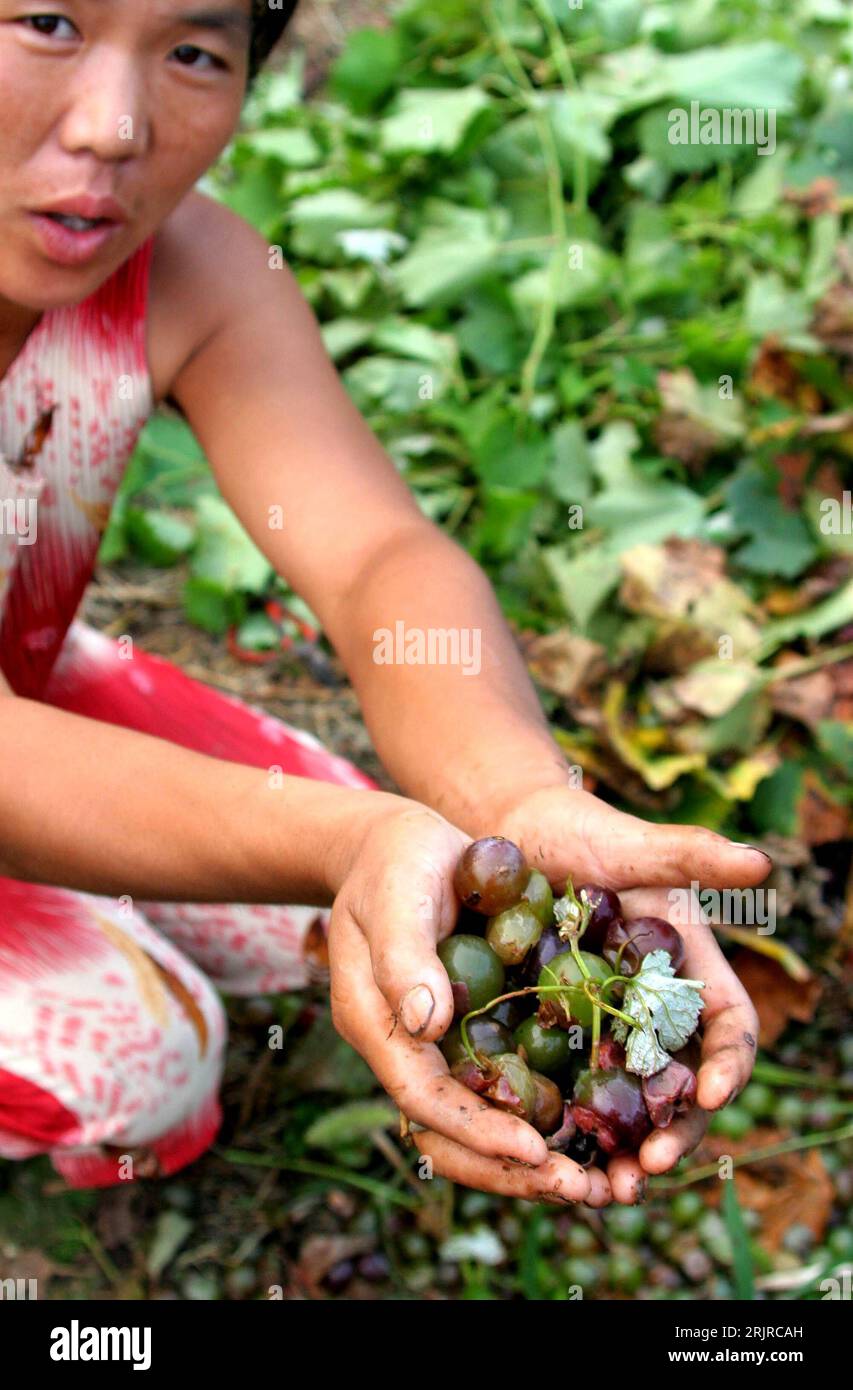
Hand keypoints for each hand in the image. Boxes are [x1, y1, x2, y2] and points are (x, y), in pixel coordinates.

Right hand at [327, 802, 610, 1206]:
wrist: (395, 846)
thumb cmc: (393, 860)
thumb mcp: (396, 894)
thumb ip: (406, 956)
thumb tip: (428, 1023)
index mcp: (376, 1023)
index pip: (423, 1098)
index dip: (477, 1130)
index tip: (535, 1149)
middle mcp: (406, 1049)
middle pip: (450, 1136)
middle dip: (511, 1172)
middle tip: (583, 1192)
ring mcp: (438, 1048)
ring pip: (478, 1127)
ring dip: (532, 1164)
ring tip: (600, 1185)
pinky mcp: (471, 1034)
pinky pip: (505, 1092)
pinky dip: (545, 1119)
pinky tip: (598, 1134)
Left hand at [492, 784, 767, 1199]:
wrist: (508, 832)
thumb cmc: (579, 831)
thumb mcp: (632, 844)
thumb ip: (690, 854)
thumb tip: (760, 860)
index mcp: (688, 973)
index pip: (727, 1030)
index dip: (726, 1065)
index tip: (709, 1092)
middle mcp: (653, 1013)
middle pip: (680, 1090)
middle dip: (673, 1135)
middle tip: (646, 1170)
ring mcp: (603, 1032)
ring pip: (626, 1108)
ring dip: (621, 1154)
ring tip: (603, 1191)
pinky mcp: (552, 1039)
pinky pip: (566, 1095)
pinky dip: (566, 1134)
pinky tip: (546, 1162)